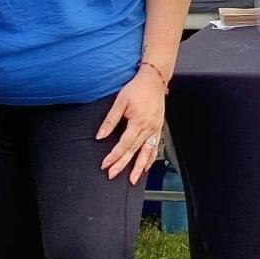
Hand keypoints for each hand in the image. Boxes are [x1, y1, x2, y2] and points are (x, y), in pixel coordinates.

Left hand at [97, 66, 167, 183]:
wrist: (154, 80)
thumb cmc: (137, 88)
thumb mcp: (120, 102)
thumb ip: (110, 120)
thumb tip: (100, 136)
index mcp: (138, 122)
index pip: (124, 144)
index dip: (114, 155)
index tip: (105, 164)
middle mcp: (149, 128)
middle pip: (134, 151)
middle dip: (123, 164)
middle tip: (112, 174)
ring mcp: (155, 129)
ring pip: (147, 152)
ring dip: (139, 167)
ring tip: (133, 178)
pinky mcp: (159, 127)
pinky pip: (155, 146)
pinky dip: (151, 157)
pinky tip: (146, 165)